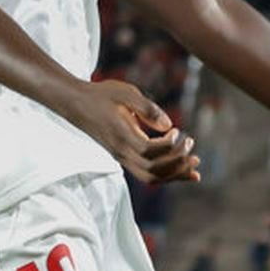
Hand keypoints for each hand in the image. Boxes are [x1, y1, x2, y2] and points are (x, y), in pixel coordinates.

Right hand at [67, 81, 200, 185]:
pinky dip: (165, 174)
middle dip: (177, 165)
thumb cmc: (101, 95)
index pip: (149, 151)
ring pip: (150, 177)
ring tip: (194, 168)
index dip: (169, 146)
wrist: (76, 104)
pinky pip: (145, 173)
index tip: (178, 131)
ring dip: (174, 174)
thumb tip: (169, 126)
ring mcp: (121, 157)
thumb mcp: (126, 93)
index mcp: (121, 136)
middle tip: (193, 149)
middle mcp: (120, 152)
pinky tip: (180, 169)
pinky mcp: (123, 157)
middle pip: (153, 171)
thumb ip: (148, 109)